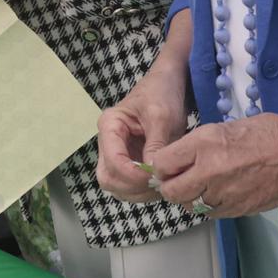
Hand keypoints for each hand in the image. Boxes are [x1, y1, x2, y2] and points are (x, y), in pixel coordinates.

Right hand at [96, 61, 190, 201]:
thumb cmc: (163, 95)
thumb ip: (156, 145)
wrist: (169, 85)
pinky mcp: (129, 162)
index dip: (133, 174)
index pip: (112, 161)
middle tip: (158, 183)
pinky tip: (161, 182)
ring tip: (162, 183)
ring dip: (139, 192)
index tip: (157, 175)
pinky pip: (129, 185)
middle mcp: (108, 143)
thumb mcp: (162, 117)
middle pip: (108, 178)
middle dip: (132, 186)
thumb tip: (153, 173)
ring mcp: (118, 154)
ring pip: (117, 186)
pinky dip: (143, 190)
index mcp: (109, 126)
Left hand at [152, 112, 277, 218]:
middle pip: (170, 191)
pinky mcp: (237, 209)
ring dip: (189, 197)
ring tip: (200, 184)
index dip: (161, 165)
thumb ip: (196, 145)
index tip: (166, 164)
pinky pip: (210, 213)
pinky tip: (218, 192)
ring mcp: (224, 194)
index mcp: (204, 144)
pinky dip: (208, 205)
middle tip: (177, 178)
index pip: (162, 164)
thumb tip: (175, 159)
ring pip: (189, 205)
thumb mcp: (224, 127)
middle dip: (169, 185)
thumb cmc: (268, 133)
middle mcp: (210, 171)